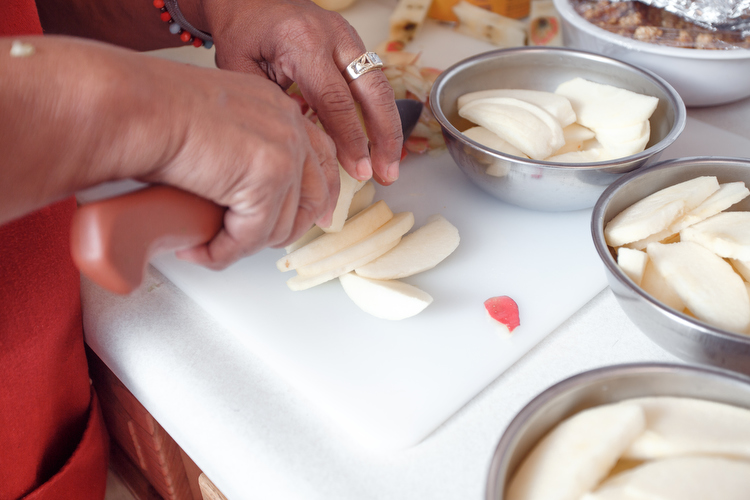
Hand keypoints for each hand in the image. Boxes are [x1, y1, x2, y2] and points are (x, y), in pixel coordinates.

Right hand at [139, 62, 340, 267]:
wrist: (135, 107)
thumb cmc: (153, 108)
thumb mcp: (215, 119)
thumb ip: (240, 143)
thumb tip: (242, 183)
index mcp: (278, 108)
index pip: (320, 156)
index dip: (321, 193)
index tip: (319, 217)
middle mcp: (289, 128)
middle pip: (314, 196)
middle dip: (287, 229)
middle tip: (252, 242)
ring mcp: (283, 155)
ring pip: (280, 226)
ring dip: (243, 244)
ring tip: (210, 244)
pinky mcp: (266, 183)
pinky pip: (251, 239)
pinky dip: (222, 253)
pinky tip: (199, 251)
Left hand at [201, 0, 403, 184]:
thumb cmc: (243, 33)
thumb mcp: (242, 71)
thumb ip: (275, 107)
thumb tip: (306, 146)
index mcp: (303, 41)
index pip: (336, 99)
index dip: (351, 139)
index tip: (359, 169)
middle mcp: (333, 35)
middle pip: (373, 91)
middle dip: (385, 136)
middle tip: (387, 173)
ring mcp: (348, 36)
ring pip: (381, 86)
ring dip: (389, 127)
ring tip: (389, 164)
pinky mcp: (354, 44)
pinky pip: (374, 81)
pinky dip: (380, 113)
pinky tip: (380, 142)